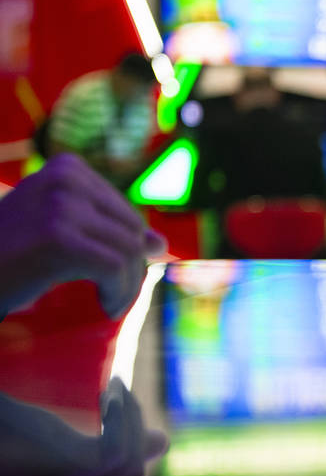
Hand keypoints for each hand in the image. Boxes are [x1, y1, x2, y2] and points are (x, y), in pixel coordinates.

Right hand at [0, 153, 166, 316]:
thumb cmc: (8, 256)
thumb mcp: (58, 230)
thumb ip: (104, 229)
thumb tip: (160, 244)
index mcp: (68, 168)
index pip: (128, 215)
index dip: (128, 251)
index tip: (112, 277)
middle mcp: (66, 179)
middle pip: (133, 231)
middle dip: (131, 270)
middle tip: (114, 296)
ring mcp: (61, 206)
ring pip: (129, 251)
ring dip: (127, 286)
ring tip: (110, 304)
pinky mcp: (58, 238)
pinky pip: (115, 268)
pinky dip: (117, 292)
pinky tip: (105, 306)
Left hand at [0, 379, 167, 475]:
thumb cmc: (16, 441)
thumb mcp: (71, 453)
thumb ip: (115, 454)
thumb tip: (163, 442)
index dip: (134, 446)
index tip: (127, 411)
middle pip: (134, 475)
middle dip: (135, 429)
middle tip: (121, 393)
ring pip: (131, 461)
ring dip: (129, 416)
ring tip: (115, 387)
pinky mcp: (74, 475)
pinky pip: (119, 446)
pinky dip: (122, 414)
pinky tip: (111, 391)